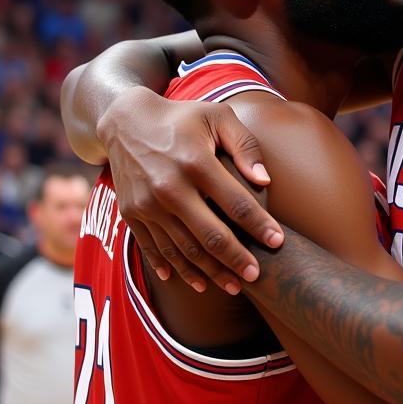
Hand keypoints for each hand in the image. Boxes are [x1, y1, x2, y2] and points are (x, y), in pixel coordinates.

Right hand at [97, 88, 283, 292]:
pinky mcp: (132, 214)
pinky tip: (195, 283)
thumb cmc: (182, 118)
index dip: (259, 226)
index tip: (278, 242)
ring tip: (232, 286)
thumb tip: (265, 181)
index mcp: (195, 162)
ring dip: (210, 272)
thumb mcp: (218, 117)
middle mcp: (169, 188)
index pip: (236, 203)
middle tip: (256, 276)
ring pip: (183, 250)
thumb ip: (245, 146)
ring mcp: (147, 205)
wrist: (124, 120)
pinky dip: (175, 269)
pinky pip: (155, 250)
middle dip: (236, 260)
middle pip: (210, 236)